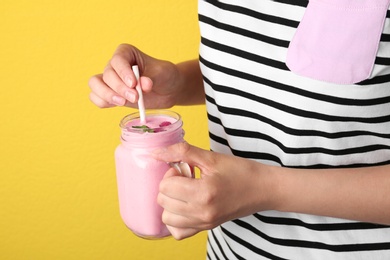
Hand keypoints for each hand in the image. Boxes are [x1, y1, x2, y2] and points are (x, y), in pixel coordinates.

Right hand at [88, 44, 180, 108]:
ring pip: (95, 84)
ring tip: (123, 103)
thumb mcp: (162, 74)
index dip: (123, 72)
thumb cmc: (165, 76)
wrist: (168, 90)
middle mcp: (115, 65)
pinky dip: (103, 102)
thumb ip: (151, 78)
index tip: (133, 83)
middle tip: (136, 97)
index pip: (117, 60)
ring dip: (107, 95)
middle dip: (120, 88)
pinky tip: (118, 104)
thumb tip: (143, 84)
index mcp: (126, 53)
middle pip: (107, 75)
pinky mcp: (111, 94)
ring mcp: (111, 80)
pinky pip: (97, 98)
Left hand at [152, 142, 275, 239]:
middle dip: (170, 185)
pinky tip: (186, 206)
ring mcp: (204, 223)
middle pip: (163, 201)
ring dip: (171, 202)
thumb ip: (181, 152)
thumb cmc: (240, 171)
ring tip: (186, 192)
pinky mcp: (206, 228)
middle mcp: (202, 212)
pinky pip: (178, 232)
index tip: (186, 169)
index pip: (166, 186)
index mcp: (203, 193)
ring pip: (166, 218)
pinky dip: (176, 219)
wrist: (262, 188)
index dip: (172, 173)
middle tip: (187, 178)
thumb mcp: (211, 157)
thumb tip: (155, 153)